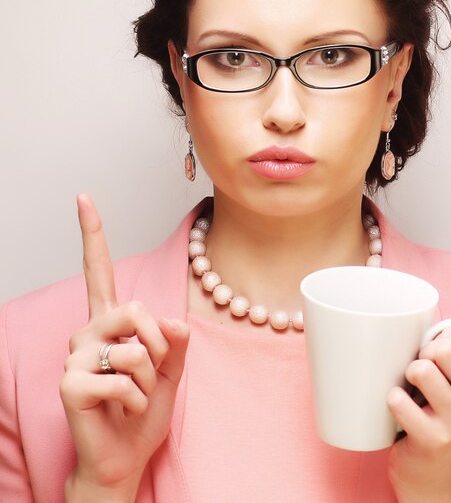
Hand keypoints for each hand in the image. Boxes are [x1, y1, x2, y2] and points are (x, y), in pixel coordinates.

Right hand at [60, 194, 188, 501]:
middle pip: (136, 308)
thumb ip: (175, 342)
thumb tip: (174, 322)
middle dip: (159, 344)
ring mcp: (76, 356)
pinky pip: (124, 379)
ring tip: (133, 397)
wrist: (124, 457)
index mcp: (111, 323)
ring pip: (135, 348)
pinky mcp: (70, 382)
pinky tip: (122, 411)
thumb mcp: (170, 371)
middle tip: (151, 373)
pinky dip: (138, 401)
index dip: (93, 234)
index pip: (100, 270)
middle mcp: (88, 331)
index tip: (84, 198)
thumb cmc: (142, 412)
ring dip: (149, 380)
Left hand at [386, 302, 450, 502]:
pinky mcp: (432, 440)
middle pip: (446, 349)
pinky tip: (397, 404)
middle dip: (423, 350)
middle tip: (417, 369)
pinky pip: (401, 402)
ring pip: (422, 370)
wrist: (429, 472)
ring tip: (409, 387)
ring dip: (407, 373)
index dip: (448, 333)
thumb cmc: (437, 411)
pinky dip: (392, 398)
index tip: (437, 346)